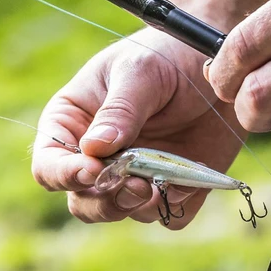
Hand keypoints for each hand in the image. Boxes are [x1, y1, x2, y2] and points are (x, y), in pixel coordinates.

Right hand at [32, 28, 244, 227]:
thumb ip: (119, 109)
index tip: (93, 169)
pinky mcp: (174, 188)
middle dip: (106, 202)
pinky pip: (170, 217)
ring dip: (142, 207)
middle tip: (137, 187)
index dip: (65, 175)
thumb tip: (93, 149)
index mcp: (73, 124)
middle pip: (83, 202)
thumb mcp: (141, 71)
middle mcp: (100, 158)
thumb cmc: (168, 54)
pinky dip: (178, 206)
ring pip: (125, 214)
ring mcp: (137, 176)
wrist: (221, 64)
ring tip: (163, 183)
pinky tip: (191, 180)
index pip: (49, 166)